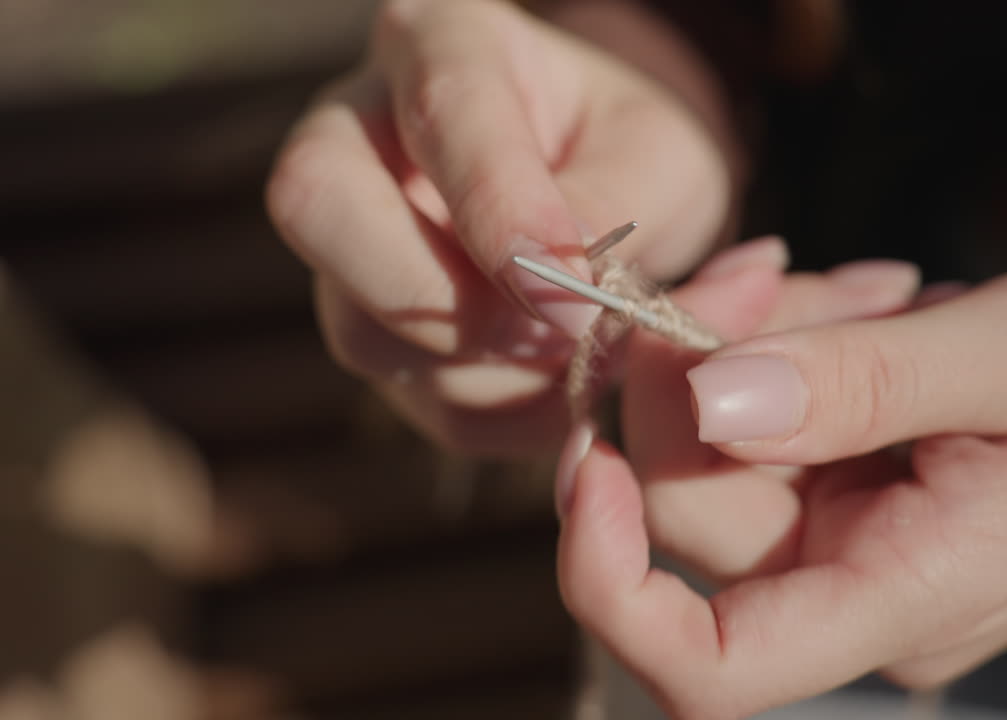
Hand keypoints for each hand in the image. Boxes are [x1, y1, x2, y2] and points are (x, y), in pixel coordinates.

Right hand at [265, 0, 729, 453]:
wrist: (608, 192)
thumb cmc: (630, 151)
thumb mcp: (660, 153)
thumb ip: (615, 202)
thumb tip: (556, 285)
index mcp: (445, 42)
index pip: (442, 111)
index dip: (500, 212)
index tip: (572, 297)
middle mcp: (363, 128)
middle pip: (320, 205)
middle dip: (446, 301)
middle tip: (560, 330)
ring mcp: (348, 234)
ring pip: (360, 327)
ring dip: (490, 372)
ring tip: (581, 353)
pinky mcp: (365, 319)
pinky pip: (409, 395)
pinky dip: (496, 414)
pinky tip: (556, 387)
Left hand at [556, 263, 1006, 718]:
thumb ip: (860, 382)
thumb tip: (705, 396)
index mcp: (904, 597)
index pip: (707, 669)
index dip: (608, 577)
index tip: (594, 453)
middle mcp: (856, 592)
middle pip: (690, 501)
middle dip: (693, 366)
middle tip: (766, 270)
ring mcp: (847, 546)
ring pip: (713, 443)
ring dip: (749, 340)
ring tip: (869, 289)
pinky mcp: (845, 495)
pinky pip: (758, 417)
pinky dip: (782, 347)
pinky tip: (864, 306)